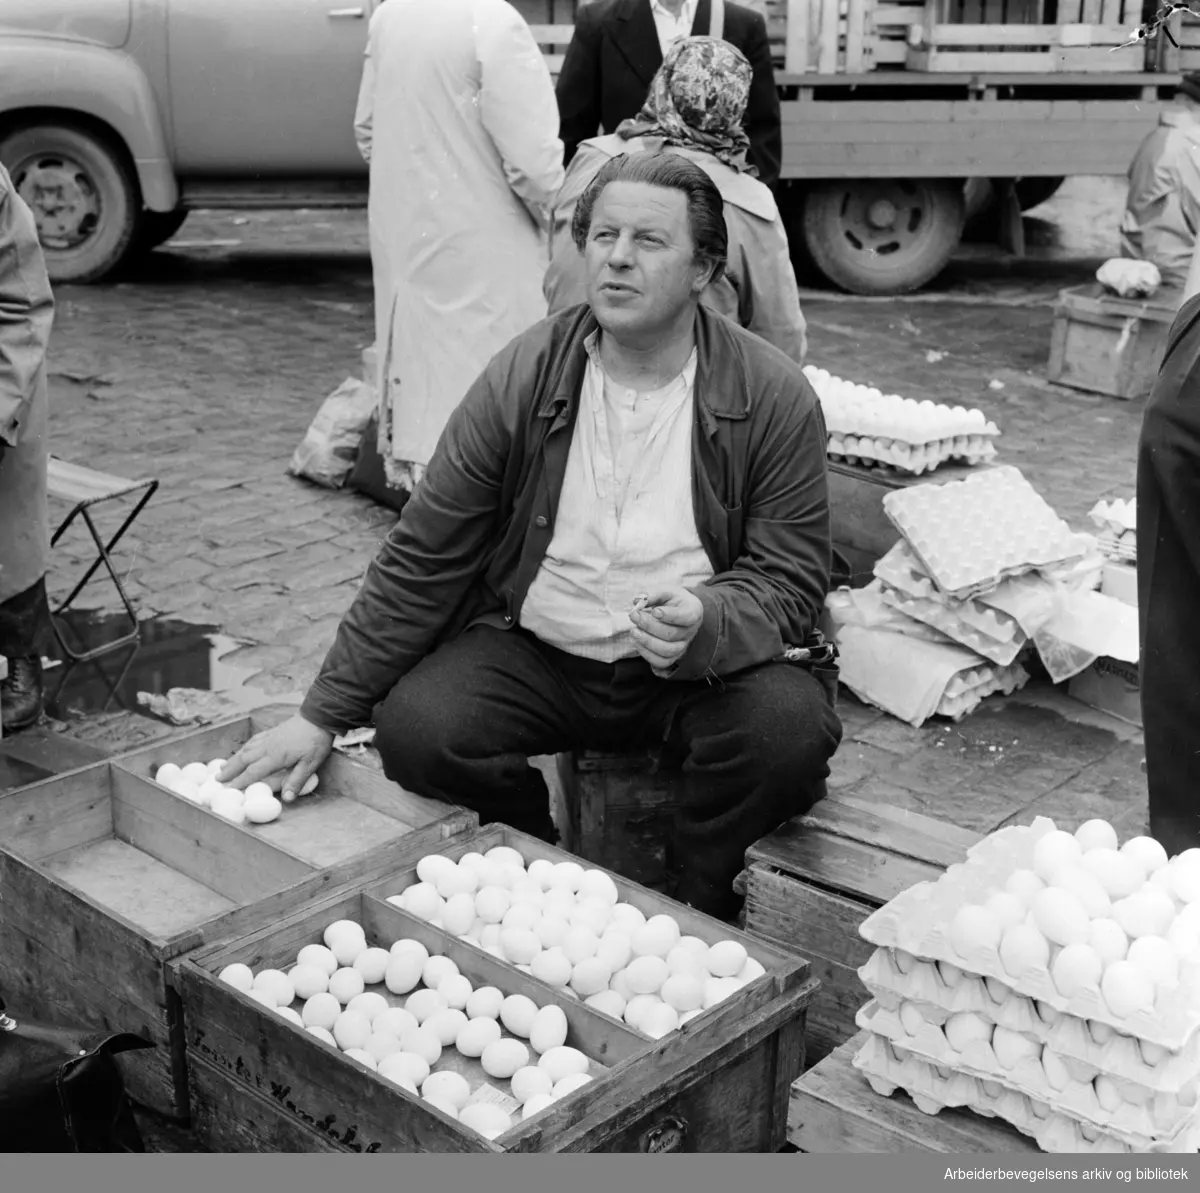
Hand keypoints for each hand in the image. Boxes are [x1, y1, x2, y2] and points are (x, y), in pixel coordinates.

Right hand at [218, 715, 333, 799]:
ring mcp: (268, 738)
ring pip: (246, 749)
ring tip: (223, 767)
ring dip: (233, 759)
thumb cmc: (315, 741)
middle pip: (244, 759)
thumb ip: (297, 781)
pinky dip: (244, 748)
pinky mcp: (272, 732)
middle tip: (217, 780)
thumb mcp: (310, 764)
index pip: (253, 771)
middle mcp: (267, 747)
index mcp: (275, 756)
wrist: (318, 717)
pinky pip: (253, 741)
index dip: (240, 781)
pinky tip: (241, 751)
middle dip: (230, 770)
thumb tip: (287, 798)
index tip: (229, 789)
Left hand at [628, 587, 703, 675]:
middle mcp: (690, 631)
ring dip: (647, 642)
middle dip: (649, 626)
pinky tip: (637, 642)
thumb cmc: (672, 601)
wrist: (679, 613)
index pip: (686, 616)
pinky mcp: (673, 656)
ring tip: (633, 631)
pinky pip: (662, 662)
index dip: (670, 616)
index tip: (654, 611)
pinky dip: (647, 654)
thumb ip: (653, 594)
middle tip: (633, 616)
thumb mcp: (666, 591)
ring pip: (667, 650)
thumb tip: (638, 600)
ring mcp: (683, 645)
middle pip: (672, 634)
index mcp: (693, 611)